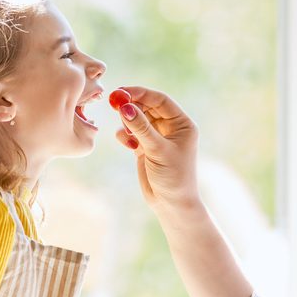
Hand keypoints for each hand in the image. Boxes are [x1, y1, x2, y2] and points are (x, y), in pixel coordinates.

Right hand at [112, 86, 200, 208]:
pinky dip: (126, 134)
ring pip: (138, 119)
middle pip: (147, 107)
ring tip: (128, 133)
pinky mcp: (145, 148)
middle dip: (132, 105)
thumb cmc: (173, 177)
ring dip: (129, 121)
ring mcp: (157, 137)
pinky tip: (128, 144)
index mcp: (182, 124)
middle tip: (113, 102)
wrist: (171, 204)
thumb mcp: (157, 150)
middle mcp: (171, 128)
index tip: (122, 92)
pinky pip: (132, 133)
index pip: (160, 100)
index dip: (141, 94)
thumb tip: (124, 106)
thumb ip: (141, 128)